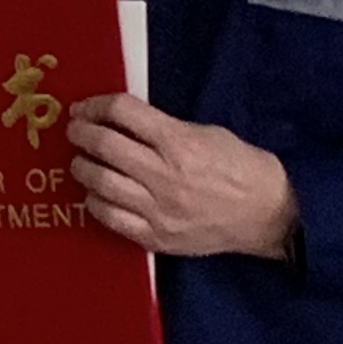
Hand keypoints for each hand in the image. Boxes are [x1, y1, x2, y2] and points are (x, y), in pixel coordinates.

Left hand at [66, 94, 299, 260]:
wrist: (268, 214)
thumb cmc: (240, 167)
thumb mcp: (206, 132)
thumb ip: (164, 127)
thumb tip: (122, 121)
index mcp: (180, 142)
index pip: (124, 113)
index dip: (97, 105)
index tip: (85, 108)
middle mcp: (165, 175)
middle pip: (105, 146)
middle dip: (81, 133)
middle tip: (75, 130)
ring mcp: (159, 210)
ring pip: (101, 183)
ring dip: (82, 167)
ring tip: (80, 161)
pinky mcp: (157, 238)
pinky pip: (111, 219)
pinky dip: (95, 202)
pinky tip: (95, 193)